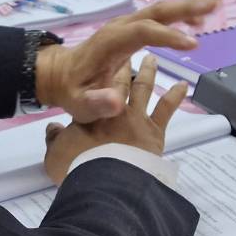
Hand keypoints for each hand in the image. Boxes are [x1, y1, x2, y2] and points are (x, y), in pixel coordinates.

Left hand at [35, 0, 217, 121]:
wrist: (60, 73)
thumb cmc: (73, 89)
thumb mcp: (80, 102)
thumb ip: (97, 102)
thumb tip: (117, 101)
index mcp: (111, 41)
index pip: (143, 31)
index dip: (168, 36)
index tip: (193, 44)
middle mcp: (120, 27)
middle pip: (155, 11)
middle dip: (184, 7)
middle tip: (213, 3)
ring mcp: (126, 25)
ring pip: (159, 10)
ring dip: (186, 6)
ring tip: (213, 4)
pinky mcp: (131, 29)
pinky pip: (157, 18)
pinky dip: (178, 15)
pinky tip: (197, 19)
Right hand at [43, 54, 185, 183]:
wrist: (105, 182)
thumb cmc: (77, 167)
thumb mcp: (55, 154)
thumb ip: (54, 138)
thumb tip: (52, 127)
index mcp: (90, 114)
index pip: (96, 91)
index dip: (101, 77)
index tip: (107, 63)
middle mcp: (114, 109)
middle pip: (120, 83)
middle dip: (124, 66)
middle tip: (130, 53)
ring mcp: (136, 118)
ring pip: (143, 88)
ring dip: (148, 72)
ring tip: (152, 59)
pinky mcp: (154, 132)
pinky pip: (166, 109)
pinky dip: (175, 96)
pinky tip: (184, 85)